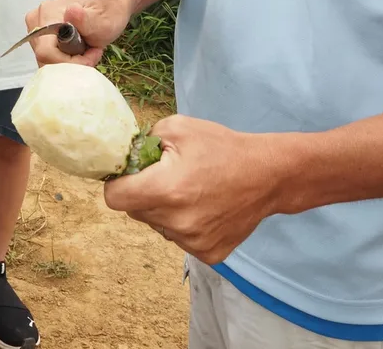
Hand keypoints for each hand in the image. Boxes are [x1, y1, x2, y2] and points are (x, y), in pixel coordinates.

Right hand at [24, 0, 133, 66]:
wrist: (107, 6)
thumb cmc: (105, 12)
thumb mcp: (102, 20)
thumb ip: (85, 20)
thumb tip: (71, 12)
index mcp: (48, 13)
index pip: (46, 52)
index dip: (69, 61)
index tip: (89, 54)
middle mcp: (37, 20)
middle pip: (44, 58)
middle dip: (70, 63)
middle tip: (91, 52)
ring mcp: (36, 29)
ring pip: (46, 61)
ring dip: (68, 62)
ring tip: (87, 50)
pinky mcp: (40, 38)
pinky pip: (49, 58)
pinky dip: (64, 61)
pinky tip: (78, 51)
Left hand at [102, 115, 286, 265]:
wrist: (267, 175)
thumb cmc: (221, 147)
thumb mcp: (176, 128)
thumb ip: (143, 142)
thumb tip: (122, 157)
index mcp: (165, 189)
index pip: (114, 198)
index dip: (117, 184)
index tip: (128, 175)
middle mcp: (176, 222)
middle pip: (135, 211)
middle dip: (142, 193)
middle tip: (165, 177)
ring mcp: (193, 242)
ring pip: (157, 226)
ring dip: (163, 210)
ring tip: (189, 191)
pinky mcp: (208, 254)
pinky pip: (180, 239)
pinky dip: (184, 225)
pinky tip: (203, 207)